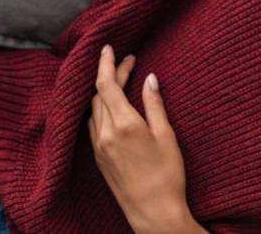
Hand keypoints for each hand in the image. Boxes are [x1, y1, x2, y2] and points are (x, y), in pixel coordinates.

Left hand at [90, 44, 196, 233]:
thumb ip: (155, 104)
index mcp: (124, 125)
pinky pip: (92, 126)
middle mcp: (105, 134)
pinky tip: (111, 108)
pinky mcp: (98, 159)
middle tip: (128, 63)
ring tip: (120, 81)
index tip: (110, 47)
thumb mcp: (167, 135)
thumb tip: (149, 78)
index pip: (106, 85)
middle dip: (110, 74)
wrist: (153, 213)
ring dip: (102, 92)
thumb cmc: (167, 175)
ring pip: (93, 110)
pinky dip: (99, 109)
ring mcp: (99, 148)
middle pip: (99, 94)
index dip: (107, 63)